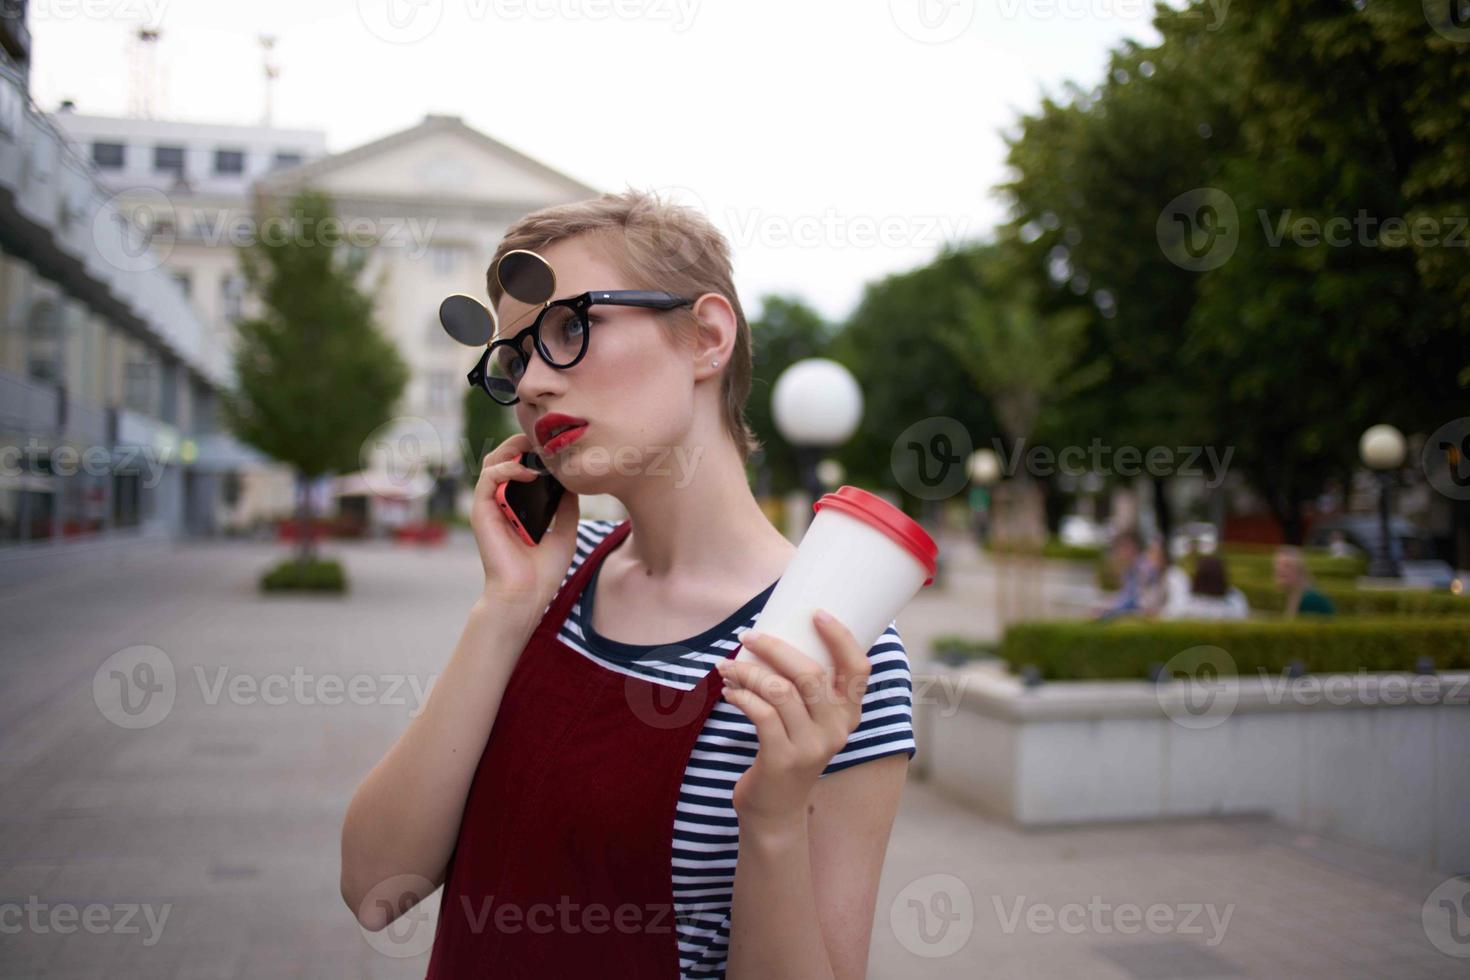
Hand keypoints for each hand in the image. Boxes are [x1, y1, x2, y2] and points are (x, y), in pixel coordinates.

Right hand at [470, 432, 579, 615]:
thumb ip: (566, 504)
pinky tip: (528, 472)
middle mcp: (501, 503)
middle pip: (503, 459)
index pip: (520, 468)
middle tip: (543, 439)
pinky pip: (489, 479)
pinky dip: (507, 469)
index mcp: (518, 507)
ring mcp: (490, 507)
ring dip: (513, 450)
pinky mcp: (482, 512)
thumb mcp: (564, 530)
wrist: (526, 595)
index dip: (533, 452)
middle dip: (521, 443)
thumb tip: (573, 480)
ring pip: (493, 463)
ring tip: (535, 450)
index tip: (555, 446)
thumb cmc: (543, 571)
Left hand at [714, 610, 872, 828]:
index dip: (841, 637)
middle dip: (775, 648)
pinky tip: (730, 692)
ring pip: (780, 691)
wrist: (775, 809)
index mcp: (850, 714)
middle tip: (748, 636)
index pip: (858, 668)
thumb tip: (773, 637)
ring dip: (748, 672)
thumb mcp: (808, 721)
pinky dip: (742, 696)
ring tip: (727, 666)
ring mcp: (811, 746)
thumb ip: (804, 688)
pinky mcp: (783, 759)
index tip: (816, 613)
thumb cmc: (788, 750)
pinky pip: (761, 714)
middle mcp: (837, 729)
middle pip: (811, 674)